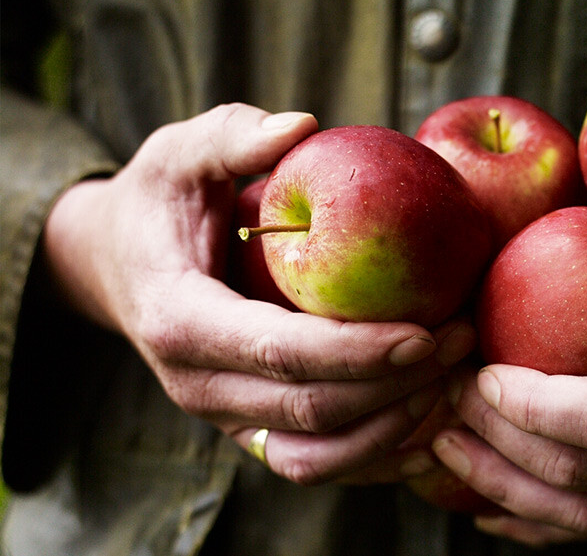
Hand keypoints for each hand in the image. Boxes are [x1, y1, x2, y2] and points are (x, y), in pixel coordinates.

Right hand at [42, 104, 475, 484]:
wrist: (119, 268)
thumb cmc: (160, 204)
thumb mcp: (179, 154)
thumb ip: (232, 136)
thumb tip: (302, 126)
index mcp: (179, 322)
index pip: (279, 352)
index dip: (357, 351)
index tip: (428, 332)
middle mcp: (197, 387)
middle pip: (312, 411)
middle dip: (397, 385)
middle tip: (463, 337)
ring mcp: (224, 419)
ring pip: (319, 456)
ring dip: (395, 427)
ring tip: (455, 378)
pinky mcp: (251, 430)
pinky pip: (319, 464)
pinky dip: (378, 456)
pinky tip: (432, 425)